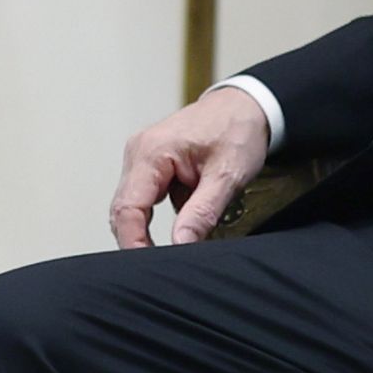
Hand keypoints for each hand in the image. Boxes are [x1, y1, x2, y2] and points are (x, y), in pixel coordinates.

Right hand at [108, 87, 269, 247]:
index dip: (133, 243)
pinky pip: (148, 198)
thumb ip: (202, 211)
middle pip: (125, 210)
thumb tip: (180, 244)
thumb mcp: (228, 174)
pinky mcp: (152, 164)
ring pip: (136, 207)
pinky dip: (165, 212)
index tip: (147, 267)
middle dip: (141, 240)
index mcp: (151, 151)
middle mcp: (139, 153)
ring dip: (155, 226)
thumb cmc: (238, 129)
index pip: (127, 208)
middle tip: (165, 263)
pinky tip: (188, 213)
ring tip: (183, 236)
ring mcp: (142, 158)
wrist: (247, 106)